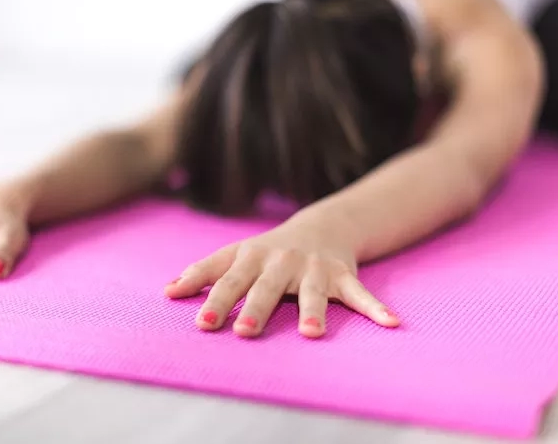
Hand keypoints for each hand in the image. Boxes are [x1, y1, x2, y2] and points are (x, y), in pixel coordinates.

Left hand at [164, 217, 399, 337]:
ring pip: (312, 292)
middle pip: (266, 288)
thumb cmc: (268, 250)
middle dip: (255, 308)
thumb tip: (166, 292)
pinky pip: (359, 292)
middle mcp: (281, 261)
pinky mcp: (342, 274)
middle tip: (244, 331)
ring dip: (313, 311)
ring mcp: (313, 268)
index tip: (202, 323)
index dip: (214, 300)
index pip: (229, 279)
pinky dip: (375, 307)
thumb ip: (203, 272)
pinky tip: (390, 323)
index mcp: (252, 257)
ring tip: (312, 333)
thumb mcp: (235, 254)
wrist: (320, 225)